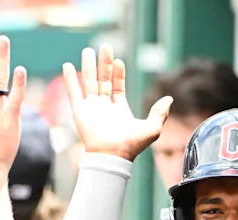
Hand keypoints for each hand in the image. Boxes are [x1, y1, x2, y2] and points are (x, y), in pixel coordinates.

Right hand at [62, 45, 171, 161]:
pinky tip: (68, 66)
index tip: (119, 60)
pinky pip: (73, 92)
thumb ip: (159, 113)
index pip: (117, 86)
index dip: (118, 73)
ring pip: (89, 83)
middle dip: (104, 64)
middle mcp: (104, 107)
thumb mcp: (152, 129)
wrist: (112, 156)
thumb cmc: (131, 145)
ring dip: (88, 66)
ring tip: (87, 51)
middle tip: (105, 47)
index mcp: (119, 110)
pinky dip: (70, 80)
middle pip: (103, 80)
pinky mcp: (80, 112)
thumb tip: (169, 99)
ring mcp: (91, 109)